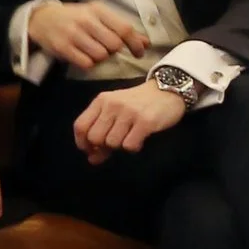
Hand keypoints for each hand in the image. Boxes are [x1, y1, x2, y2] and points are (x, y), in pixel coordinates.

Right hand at [27, 0, 149, 71]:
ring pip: (101, 55)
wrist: (42, 18)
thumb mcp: (98, 16)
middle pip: (114, 45)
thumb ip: (121, 28)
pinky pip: (86, 63)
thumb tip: (146, 43)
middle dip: (114, 50)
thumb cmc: (75, 17)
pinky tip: (84, 56)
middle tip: (107, 49)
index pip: (124, 29)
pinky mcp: (63, 47)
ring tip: (93, 51)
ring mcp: (73, 34)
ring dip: (101, 58)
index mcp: (98, 10)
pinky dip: (89, 63)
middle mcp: (86, 20)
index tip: (139, 53)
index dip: (135, 44)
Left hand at [74, 81, 189, 163]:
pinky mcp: (145, 121)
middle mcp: (113, 105)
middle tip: (114, 144)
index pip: (80, 125)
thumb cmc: (138, 103)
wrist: (168, 89)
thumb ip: (101, 130)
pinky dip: (133, 147)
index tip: (90, 149)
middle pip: (95, 137)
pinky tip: (139, 140)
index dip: (82, 142)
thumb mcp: (116, 110)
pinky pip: (129, 145)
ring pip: (112, 143)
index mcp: (102, 100)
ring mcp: (129, 113)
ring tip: (129, 137)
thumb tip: (92, 159)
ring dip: (119, 146)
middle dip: (102, 146)